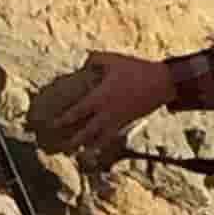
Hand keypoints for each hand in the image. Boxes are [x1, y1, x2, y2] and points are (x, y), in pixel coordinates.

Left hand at [51, 52, 173, 153]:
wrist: (161, 83)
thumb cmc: (136, 70)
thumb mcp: (114, 60)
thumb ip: (96, 59)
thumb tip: (84, 60)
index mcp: (100, 97)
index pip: (77, 112)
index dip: (63, 120)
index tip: (52, 125)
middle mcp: (107, 113)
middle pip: (85, 133)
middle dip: (72, 142)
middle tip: (61, 149)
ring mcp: (117, 120)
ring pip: (99, 140)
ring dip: (87, 148)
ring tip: (77, 155)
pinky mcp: (126, 123)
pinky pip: (111, 137)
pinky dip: (102, 144)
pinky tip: (96, 149)